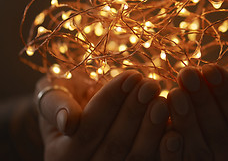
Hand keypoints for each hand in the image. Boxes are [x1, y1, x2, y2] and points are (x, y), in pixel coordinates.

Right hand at [36, 71, 170, 160]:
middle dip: (134, 112)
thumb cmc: (65, 97)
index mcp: (61, 154)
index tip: (131, 75)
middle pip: (113, 145)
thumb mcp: (51, 94)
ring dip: (152, 129)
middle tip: (151, 85)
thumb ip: (56, 106)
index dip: (110, 101)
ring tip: (162, 101)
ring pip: (134, 157)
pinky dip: (164, 149)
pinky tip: (175, 130)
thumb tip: (69, 122)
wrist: (77, 112)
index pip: (88, 128)